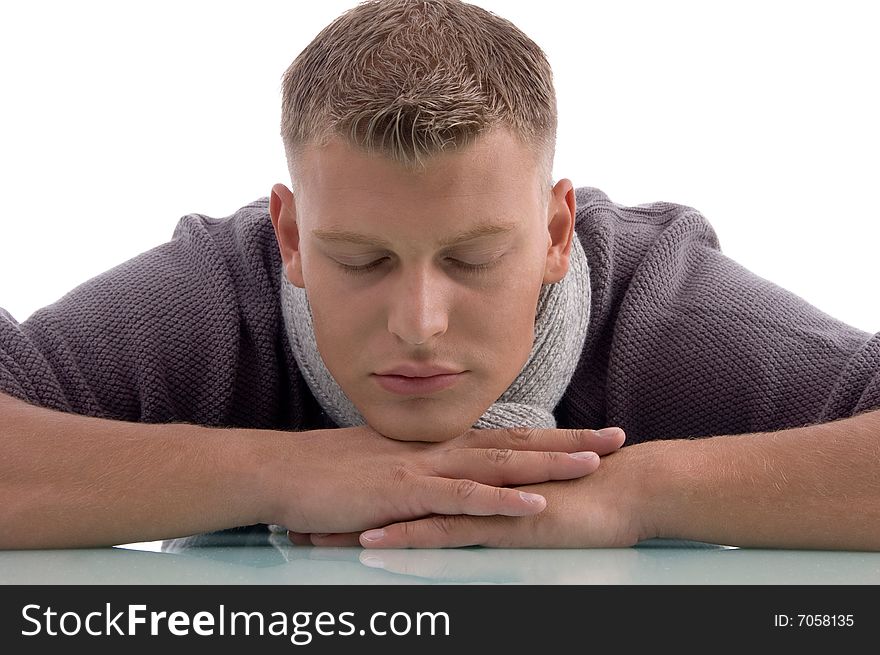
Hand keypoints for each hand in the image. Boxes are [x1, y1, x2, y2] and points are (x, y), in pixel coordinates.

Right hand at [257, 424, 624, 536]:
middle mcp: (438, 450)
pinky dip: (501, 501)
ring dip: (548, 465)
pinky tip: (534, 504)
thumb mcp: (382, 468)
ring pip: (498, 465)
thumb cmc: (326, 474)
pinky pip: (462, 499)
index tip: (588, 435)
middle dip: (569, 442)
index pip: (503, 436)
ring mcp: (423, 469)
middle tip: (617, 438)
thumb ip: (417, 473)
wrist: (280, 472)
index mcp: (435, 445)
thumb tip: (442, 480)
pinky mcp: (405, 494)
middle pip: (515, 442)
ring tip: (595, 464)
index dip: (548, 436)